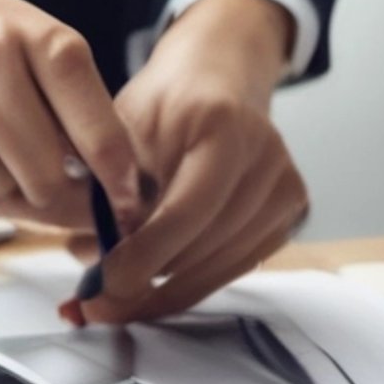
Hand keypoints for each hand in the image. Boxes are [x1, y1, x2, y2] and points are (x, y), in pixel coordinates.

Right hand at [0, 0, 143, 229]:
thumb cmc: (6, 53)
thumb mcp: (56, 58)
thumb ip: (90, 121)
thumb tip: (117, 207)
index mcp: (39, 38)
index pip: (99, 136)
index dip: (118, 182)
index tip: (126, 202)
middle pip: (47, 180)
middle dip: (64, 198)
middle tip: (66, 191)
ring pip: (6, 197)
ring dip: (16, 192)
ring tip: (6, 154)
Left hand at [68, 0, 304, 325]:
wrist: (220, 79)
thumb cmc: (166, 102)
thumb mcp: (125, 128)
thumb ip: (112, 190)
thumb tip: (95, 257)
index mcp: (224, 125)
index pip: (187, 209)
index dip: (145, 254)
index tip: (106, 284)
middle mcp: (267, 159)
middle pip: (204, 247)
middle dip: (144, 282)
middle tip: (96, 303)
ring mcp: (285, 191)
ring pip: (217, 268)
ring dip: (162, 291)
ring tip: (115, 297)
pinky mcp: (288, 217)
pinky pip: (233, 269)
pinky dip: (189, 285)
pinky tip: (153, 289)